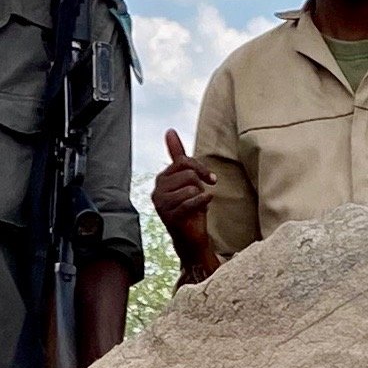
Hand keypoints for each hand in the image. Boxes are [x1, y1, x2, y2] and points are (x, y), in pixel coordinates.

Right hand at [151, 128, 217, 267]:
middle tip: (200, 196)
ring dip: (200, 196)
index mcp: (161, 179)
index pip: (182, 162)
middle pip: (187, 174)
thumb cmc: (191, 208)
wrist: (191, 237)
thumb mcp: (187, 179)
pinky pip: (190, 201)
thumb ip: (178, 155)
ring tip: (196, 206)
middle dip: (200, 184)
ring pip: (190, 187)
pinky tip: (205, 204)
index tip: (210, 178)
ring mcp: (162, 204)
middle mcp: (157, 190)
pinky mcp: (170, 217)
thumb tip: (169, 131)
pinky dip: (202, 202)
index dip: (200, 168)